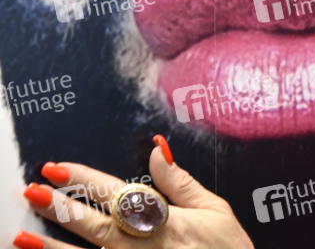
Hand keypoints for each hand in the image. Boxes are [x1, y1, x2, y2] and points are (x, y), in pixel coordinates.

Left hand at [15, 135, 253, 248]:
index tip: (59, 167)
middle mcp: (149, 248)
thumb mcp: (217, 211)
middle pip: (99, 228)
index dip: (88, 181)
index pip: (121, 195)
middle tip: (33, 192)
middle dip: (63, 210)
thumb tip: (157, 151)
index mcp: (170, 222)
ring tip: (23, 236)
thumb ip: (182, 183)